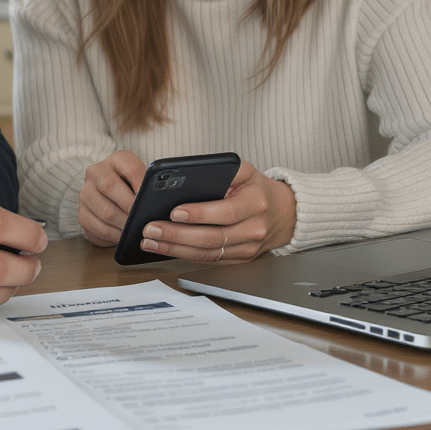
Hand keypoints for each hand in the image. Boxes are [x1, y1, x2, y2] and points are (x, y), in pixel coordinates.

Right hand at [76, 150, 146, 246]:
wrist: (111, 202)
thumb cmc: (132, 190)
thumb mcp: (141, 181)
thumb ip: (148, 187)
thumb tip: (156, 202)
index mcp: (117, 160)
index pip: (130, 168)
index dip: (141, 184)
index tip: (151, 199)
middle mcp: (97, 172)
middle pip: (110, 186)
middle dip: (130, 206)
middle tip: (144, 219)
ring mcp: (86, 193)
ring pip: (106, 211)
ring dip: (124, 224)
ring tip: (138, 230)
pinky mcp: (82, 214)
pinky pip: (99, 227)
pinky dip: (115, 235)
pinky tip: (126, 236)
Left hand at [136, 160, 295, 263]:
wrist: (281, 213)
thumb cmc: (255, 188)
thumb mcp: (246, 171)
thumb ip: (224, 169)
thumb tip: (190, 174)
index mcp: (255, 202)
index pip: (225, 211)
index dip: (199, 214)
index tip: (174, 211)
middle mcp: (254, 229)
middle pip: (211, 237)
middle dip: (177, 234)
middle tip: (150, 228)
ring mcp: (247, 248)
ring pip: (207, 253)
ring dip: (174, 248)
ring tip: (149, 240)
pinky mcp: (239, 260)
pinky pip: (208, 260)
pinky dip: (183, 255)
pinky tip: (163, 247)